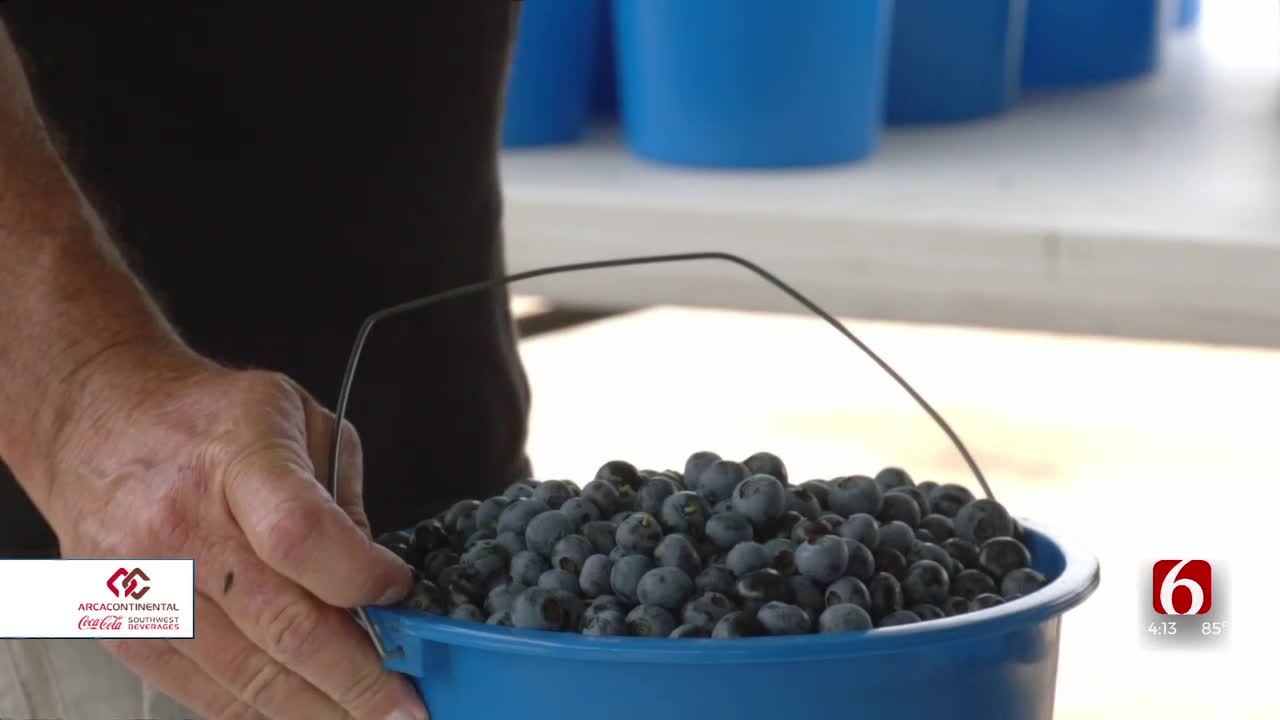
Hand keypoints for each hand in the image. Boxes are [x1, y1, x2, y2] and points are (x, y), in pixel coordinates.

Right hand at [41, 346, 425, 719]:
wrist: (98, 424)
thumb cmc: (212, 420)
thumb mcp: (299, 421)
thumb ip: (341, 501)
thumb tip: (374, 585)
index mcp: (237, 458)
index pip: (302, 536)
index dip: (360, 579)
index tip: (399, 594)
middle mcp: (181, 523)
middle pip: (281, 624)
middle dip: (357, 678)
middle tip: (406, 707)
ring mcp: (143, 583)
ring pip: (245, 673)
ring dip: (317, 708)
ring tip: (369, 719)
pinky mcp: (121, 626)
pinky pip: (201, 690)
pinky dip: (258, 710)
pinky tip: (305, 713)